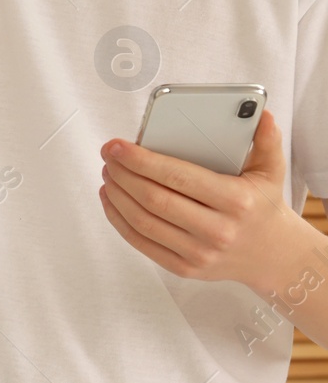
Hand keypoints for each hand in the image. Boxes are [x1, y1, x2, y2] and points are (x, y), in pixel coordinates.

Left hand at [99, 109, 307, 289]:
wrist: (275, 256)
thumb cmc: (263, 205)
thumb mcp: (271, 171)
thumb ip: (266, 140)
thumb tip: (263, 114)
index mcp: (236, 201)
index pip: (178, 177)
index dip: (141, 160)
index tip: (116, 145)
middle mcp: (218, 230)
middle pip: (154, 199)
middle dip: (122, 173)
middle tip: (108, 155)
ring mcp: (200, 254)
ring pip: (143, 221)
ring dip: (116, 194)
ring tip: (108, 172)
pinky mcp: (186, 268)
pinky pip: (142, 243)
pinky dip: (118, 219)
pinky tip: (110, 199)